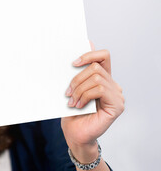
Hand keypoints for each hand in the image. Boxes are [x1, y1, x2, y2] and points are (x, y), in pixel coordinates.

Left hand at [61, 42, 124, 162]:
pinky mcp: (117, 105)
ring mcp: (117, 94)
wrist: (74, 133)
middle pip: (96, 66)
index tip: (73, 63)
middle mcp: (112, 84)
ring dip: (79, 89)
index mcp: (102, 78)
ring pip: (96, 77)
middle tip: (67, 92)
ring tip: (72, 101)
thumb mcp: (72, 88)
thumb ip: (77, 72)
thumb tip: (80, 51)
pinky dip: (85, 95)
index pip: (103, 56)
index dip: (89, 54)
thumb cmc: (72, 112)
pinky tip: (78, 105)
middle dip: (77, 78)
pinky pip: (100, 89)